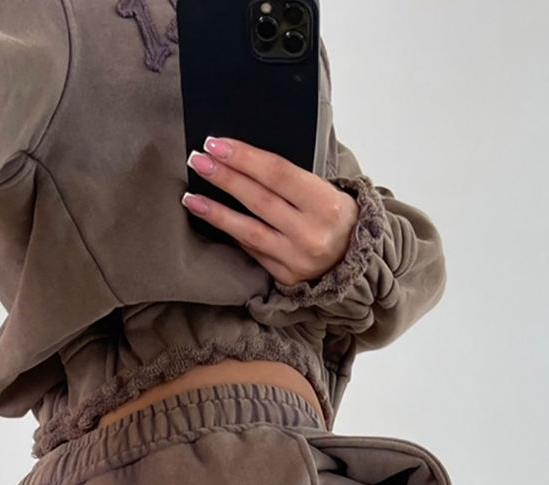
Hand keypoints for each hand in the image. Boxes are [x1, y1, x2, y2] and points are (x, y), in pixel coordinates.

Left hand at [181, 135, 359, 286]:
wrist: (357, 261)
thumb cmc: (336, 217)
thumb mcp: (327, 191)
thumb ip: (292, 180)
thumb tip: (244, 160)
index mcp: (327, 204)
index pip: (278, 174)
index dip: (244, 157)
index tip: (216, 143)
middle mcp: (311, 234)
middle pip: (258, 200)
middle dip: (224, 178)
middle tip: (198, 160)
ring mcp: (296, 259)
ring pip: (248, 230)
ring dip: (216, 212)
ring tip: (191, 197)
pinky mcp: (285, 276)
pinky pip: (252, 250)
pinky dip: (231, 233)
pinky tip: (213, 219)